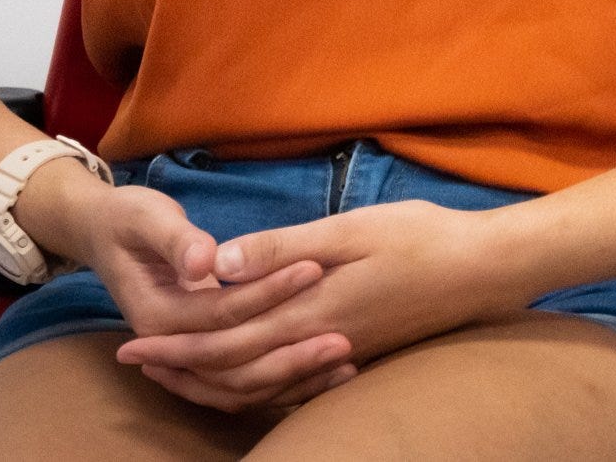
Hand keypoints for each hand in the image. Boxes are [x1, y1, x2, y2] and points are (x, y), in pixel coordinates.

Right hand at [45, 177, 347, 412]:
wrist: (107, 236)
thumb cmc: (130, 220)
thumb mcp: (147, 217)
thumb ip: (177, 239)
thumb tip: (206, 261)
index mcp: (158, 315)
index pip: (223, 312)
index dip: (269, 291)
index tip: (315, 268)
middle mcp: (173, 345)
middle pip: (236, 364)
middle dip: (291, 351)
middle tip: (345, 337)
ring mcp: (188, 358)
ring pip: (244, 386)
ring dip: (293, 377)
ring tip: (345, 363)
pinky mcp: (208, 356)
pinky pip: (248, 383)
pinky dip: (285, 384)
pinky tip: (328, 375)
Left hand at [114, 199, 498, 411]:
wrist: (486, 270)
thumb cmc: (423, 239)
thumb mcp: (350, 229)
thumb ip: (282, 247)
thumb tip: (219, 264)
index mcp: (309, 312)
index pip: (224, 341)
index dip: (174, 346)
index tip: (130, 346)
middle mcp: (319, 343)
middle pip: (234, 372)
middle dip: (180, 369)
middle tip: (136, 363)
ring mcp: (340, 352)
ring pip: (261, 385)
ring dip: (213, 380)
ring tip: (178, 370)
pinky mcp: (357, 351)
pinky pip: (292, 384)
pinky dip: (257, 384)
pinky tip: (248, 372)